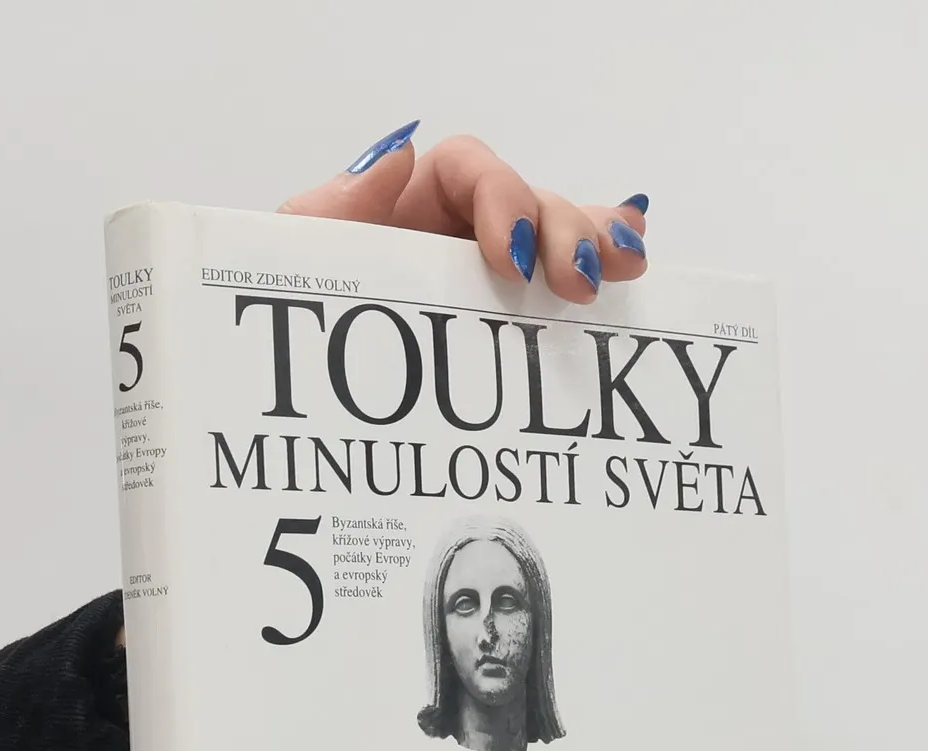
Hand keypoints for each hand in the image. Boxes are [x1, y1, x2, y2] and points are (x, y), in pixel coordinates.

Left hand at [278, 122, 647, 306]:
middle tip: (576, 281)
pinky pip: (565, 281)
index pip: (466, 172)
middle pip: (528, 204)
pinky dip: (604, 260)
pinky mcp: (515, 325)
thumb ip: (333, 211)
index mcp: (404, 212)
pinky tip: (633, 262)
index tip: (508, 255)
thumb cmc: (294, 334)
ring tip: (622, 267)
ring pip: (556, 241)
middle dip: (561, 230)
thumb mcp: (297, 266)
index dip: (499, 196)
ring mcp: (490, 282)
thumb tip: (396, 152)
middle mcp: (455, 238)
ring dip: (595, 244)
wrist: (306, 421)